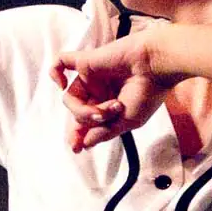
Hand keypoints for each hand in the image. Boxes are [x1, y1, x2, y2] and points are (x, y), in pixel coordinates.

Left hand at [52, 31, 175, 151]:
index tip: (77, 149)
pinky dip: (55, 72)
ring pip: (70, 99)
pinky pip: (61, 63)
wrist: (157, 66)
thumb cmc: (149, 93)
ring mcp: (91, 77)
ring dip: (85, 109)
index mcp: (109, 107)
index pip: (85, 124)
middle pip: (77, 114)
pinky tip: (61, 83)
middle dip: (89, 122)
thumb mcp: (128, 122)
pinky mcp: (86, 61)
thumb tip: (85, 144)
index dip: (78, 136)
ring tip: (108, 107)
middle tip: (108, 117)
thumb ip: (105, 132)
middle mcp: (98, 93)